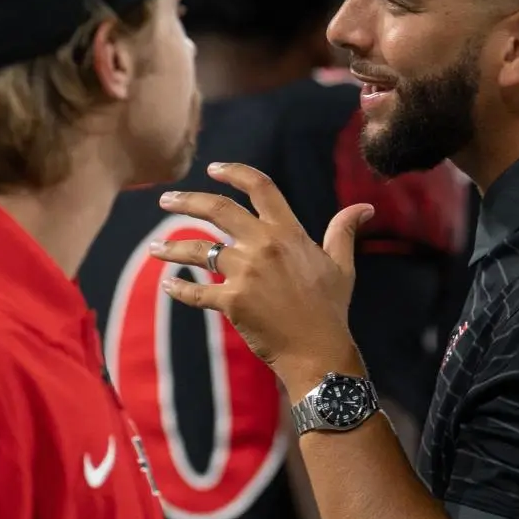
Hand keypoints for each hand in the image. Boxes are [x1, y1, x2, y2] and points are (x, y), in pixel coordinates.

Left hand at [153, 162, 372, 387]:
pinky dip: (179, 289)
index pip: (260, 188)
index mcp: (288, 232)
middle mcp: (263, 246)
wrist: (318, 350)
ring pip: (198, 250)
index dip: (234, 173)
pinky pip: (197, 291)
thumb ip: (343, 231)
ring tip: (154, 249)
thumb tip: (364, 207)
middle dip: (186, 201)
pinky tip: (168, 285)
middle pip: (217, 210)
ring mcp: (245, 273)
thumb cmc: (330, 309)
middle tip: (166, 199)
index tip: (213, 168)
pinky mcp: (231, 301)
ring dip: (172, 248)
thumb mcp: (341, 265)